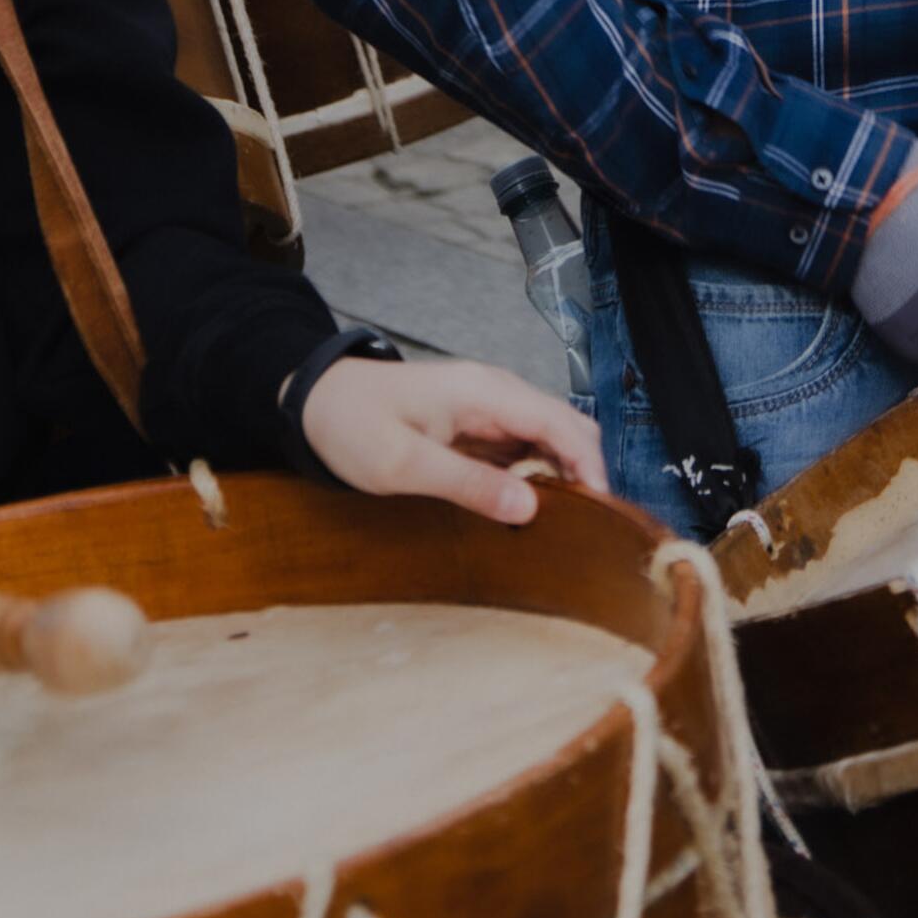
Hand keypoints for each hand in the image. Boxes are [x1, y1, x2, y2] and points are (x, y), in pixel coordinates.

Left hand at [294, 356, 605, 523]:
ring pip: (549, 435)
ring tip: (560, 522)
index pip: (561, 423)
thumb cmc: (352, 425)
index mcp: (485, 393)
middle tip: (583, 526)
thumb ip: (468, 484)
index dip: (589, 465)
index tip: (601, 511)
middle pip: (566, 425)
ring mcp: (489, 404)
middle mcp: (497, 391)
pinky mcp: (478, 419)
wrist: (316, 399)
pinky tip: (527, 504)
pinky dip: (536, 472)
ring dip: (561, 473)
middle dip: (583, 470)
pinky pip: (523, 443)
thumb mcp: (404, 465)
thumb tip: (529, 507)